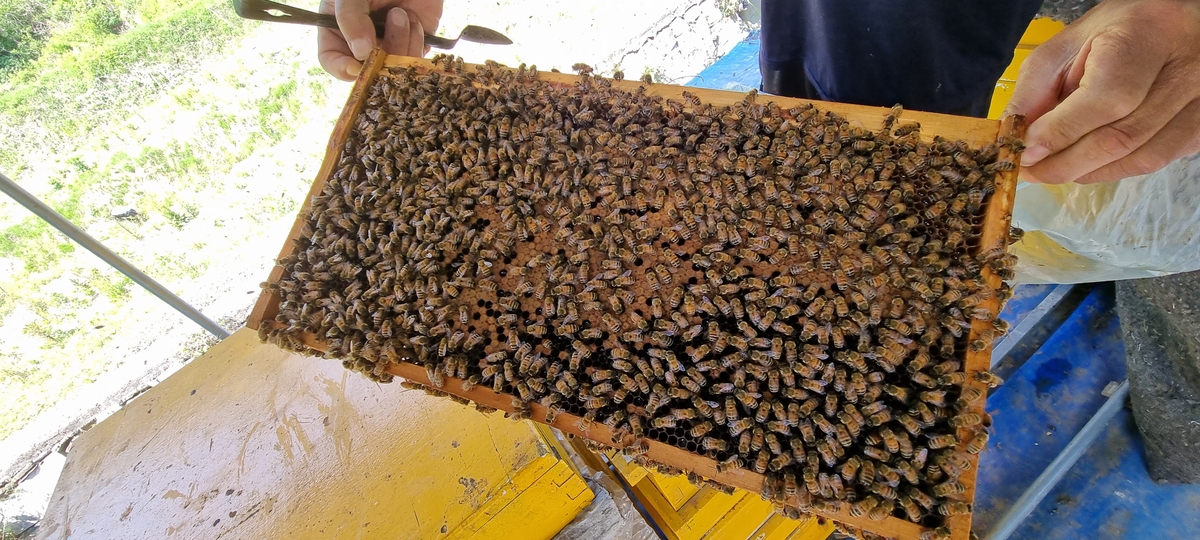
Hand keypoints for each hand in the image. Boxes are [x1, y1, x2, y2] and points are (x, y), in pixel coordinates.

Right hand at [317, 0, 442, 80]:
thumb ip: (350, 18)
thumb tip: (362, 53)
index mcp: (339, 30)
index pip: (332, 60)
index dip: (341, 68)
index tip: (355, 67)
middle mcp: (363, 43)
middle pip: (366, 71)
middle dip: (378, 58)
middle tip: (383, 42)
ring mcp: (389, 46)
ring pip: (393, 68)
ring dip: (398, 40)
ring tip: (399, 13)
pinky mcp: (414, 45)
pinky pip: (414, 59)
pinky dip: (415, 38)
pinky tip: (412, 18)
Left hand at [1004, 0, 1199, 183]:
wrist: (1167, 28)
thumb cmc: (1113, 34)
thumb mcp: (1065, 47)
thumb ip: (1036, 91)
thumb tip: (1015, 138)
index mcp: (1146, 38)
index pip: (1106, 99)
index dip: (1060, 132)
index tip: (1024, 151)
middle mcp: (1186, 69)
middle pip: (1123, 137)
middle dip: (1065, 163)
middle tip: (1030, 170)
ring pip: (1141, 158)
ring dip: (1088, 171)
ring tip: (1054, 167)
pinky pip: (1156, 161)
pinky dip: (1113, 169)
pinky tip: (1089, 161)